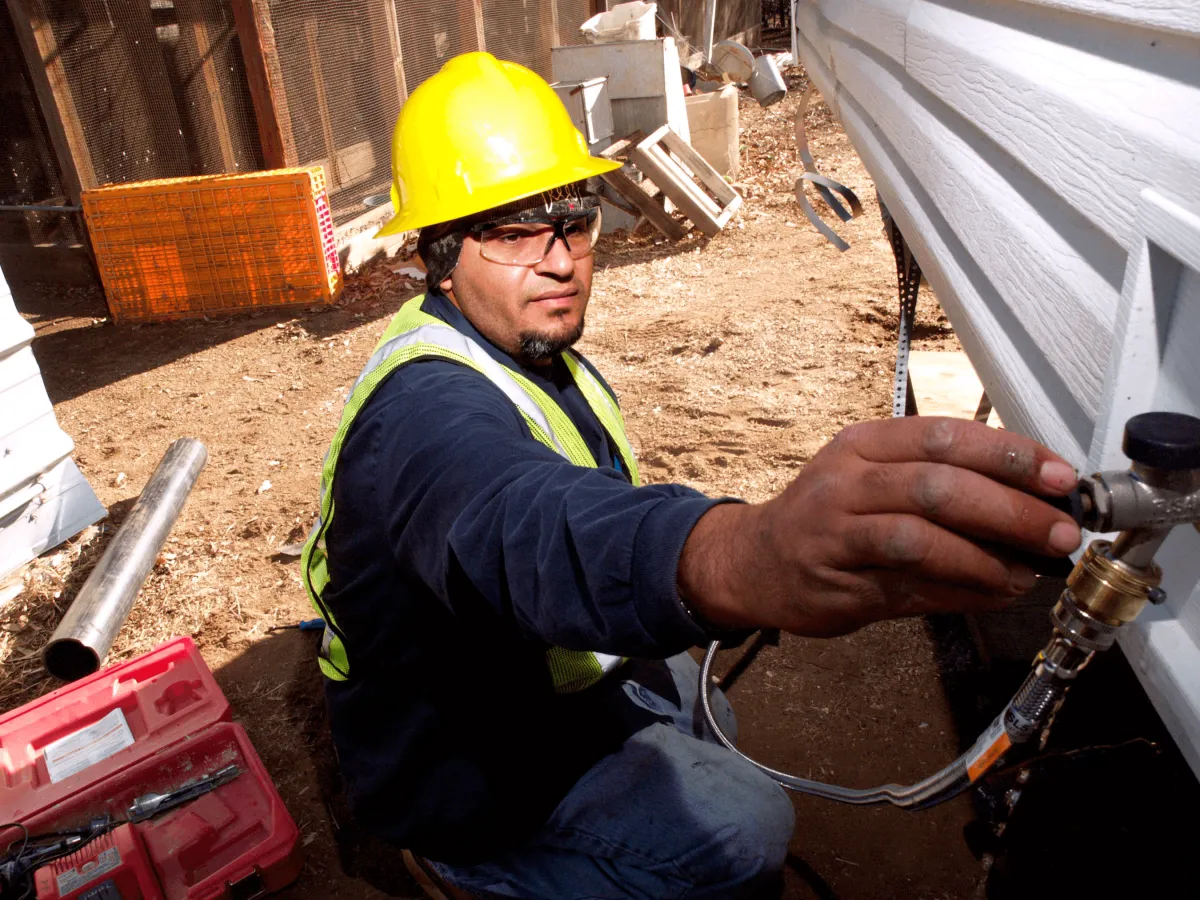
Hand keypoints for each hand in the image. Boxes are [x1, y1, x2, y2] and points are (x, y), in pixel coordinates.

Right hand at [679, 417, 1081, 636]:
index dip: (1009, 454)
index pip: (945, 436)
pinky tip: (993, 593)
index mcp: (865, 443)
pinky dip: (960, 590)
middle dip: (1009, 508)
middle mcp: (846, 480)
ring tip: (1026, 573)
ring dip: (985, 557)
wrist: (753, 561)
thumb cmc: (829, 518)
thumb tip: (1033, 502)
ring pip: (919, 535)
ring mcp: (835, 531)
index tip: (1059, 477)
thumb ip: (943, 483)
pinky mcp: (836, 579)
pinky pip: (908, 585)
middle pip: (938, 484)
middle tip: (1058, 531)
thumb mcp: (875, 478)